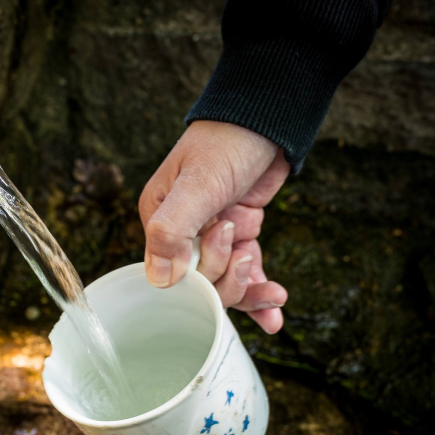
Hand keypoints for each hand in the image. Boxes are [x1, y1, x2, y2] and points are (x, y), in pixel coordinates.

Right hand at [139, 121, 290, 333]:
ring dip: (250, 293)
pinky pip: (246, 271)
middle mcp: (183, 232)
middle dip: (230, 277)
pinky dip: (259, 293)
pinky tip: (274, 317)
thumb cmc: (227, 142)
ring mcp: (213, 235)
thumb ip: (171, 231)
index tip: (229, 250)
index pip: (174, 272)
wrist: (268, 117)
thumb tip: (159, 280)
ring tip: (275, 293)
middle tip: (245, 246)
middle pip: (203, 282)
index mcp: (160, 219)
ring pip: (227, 282)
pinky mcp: (241, 233)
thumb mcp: (197, 185)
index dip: (204, 275)